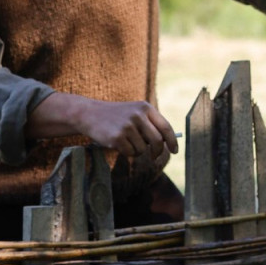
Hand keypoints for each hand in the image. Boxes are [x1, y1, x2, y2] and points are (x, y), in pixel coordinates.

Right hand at [29, 93, 178, 159]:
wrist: (89, 114)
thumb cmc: (116, 116)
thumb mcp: (135, 112)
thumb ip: (150, 124)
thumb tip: (167, 142)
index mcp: (146, 108)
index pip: (166, 127)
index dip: (172, 141)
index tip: (175, 150)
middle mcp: (138, 115)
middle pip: (157, 141)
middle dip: (158, 152)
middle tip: (155, 157)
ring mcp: (127, 126)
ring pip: (143, 149)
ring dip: (137, 150)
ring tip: (126, 142)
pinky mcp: (117, 137)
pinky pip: (130, 153)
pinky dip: (127, 152)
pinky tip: (118, 143)